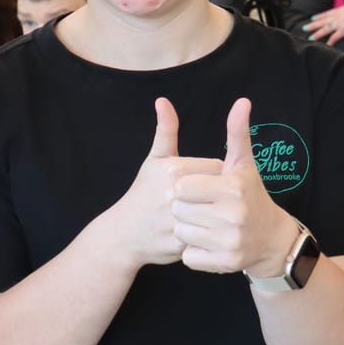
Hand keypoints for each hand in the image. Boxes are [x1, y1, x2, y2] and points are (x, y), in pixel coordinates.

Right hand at [104, 99, 222, 267]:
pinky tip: (200, 231)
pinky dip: (208, 235)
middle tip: (207, 200)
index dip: (215, 175)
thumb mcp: (153, 161)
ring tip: (205, 215)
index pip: (218, 167)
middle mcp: (176, 194)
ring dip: (215, 216)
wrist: (123, 234)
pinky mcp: (182, 243)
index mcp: (174, 170)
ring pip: (217, 214)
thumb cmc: (142, 194)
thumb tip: (163, 100)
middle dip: (217, 195)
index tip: (205, 182)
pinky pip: (209, 235)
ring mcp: (179, 220)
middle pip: (220, 190)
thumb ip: (165, 131)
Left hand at [172, 98, 297, 275]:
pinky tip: (209, 243)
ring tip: (207, 225)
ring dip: (188, 230)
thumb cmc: (251, 195)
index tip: (203, 190)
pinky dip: (194, 252)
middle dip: (186, 209)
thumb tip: (241, 102)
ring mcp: (230, 241)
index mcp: (233, 187)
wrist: (271, 238)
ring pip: (181, 233)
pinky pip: (188, 256)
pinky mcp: (225, 263)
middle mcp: (234, 215)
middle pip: (179, 210)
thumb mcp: (243, 164)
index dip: (188, 188)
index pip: (183, 186)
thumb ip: (237, 133)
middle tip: (204, 209)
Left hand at [305, 0, 343, 45]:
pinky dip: (329, 42)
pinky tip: (325, 46)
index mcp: (339, 10)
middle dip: (312, 25)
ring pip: (325, 29)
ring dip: (317, 34)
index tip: (312, 18)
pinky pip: (334, 37)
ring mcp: (339, 24)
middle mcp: (337, 17)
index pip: (326, 14)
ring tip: (310, 38)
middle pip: (322, 21)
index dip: (318, 17)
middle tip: (304, 28)